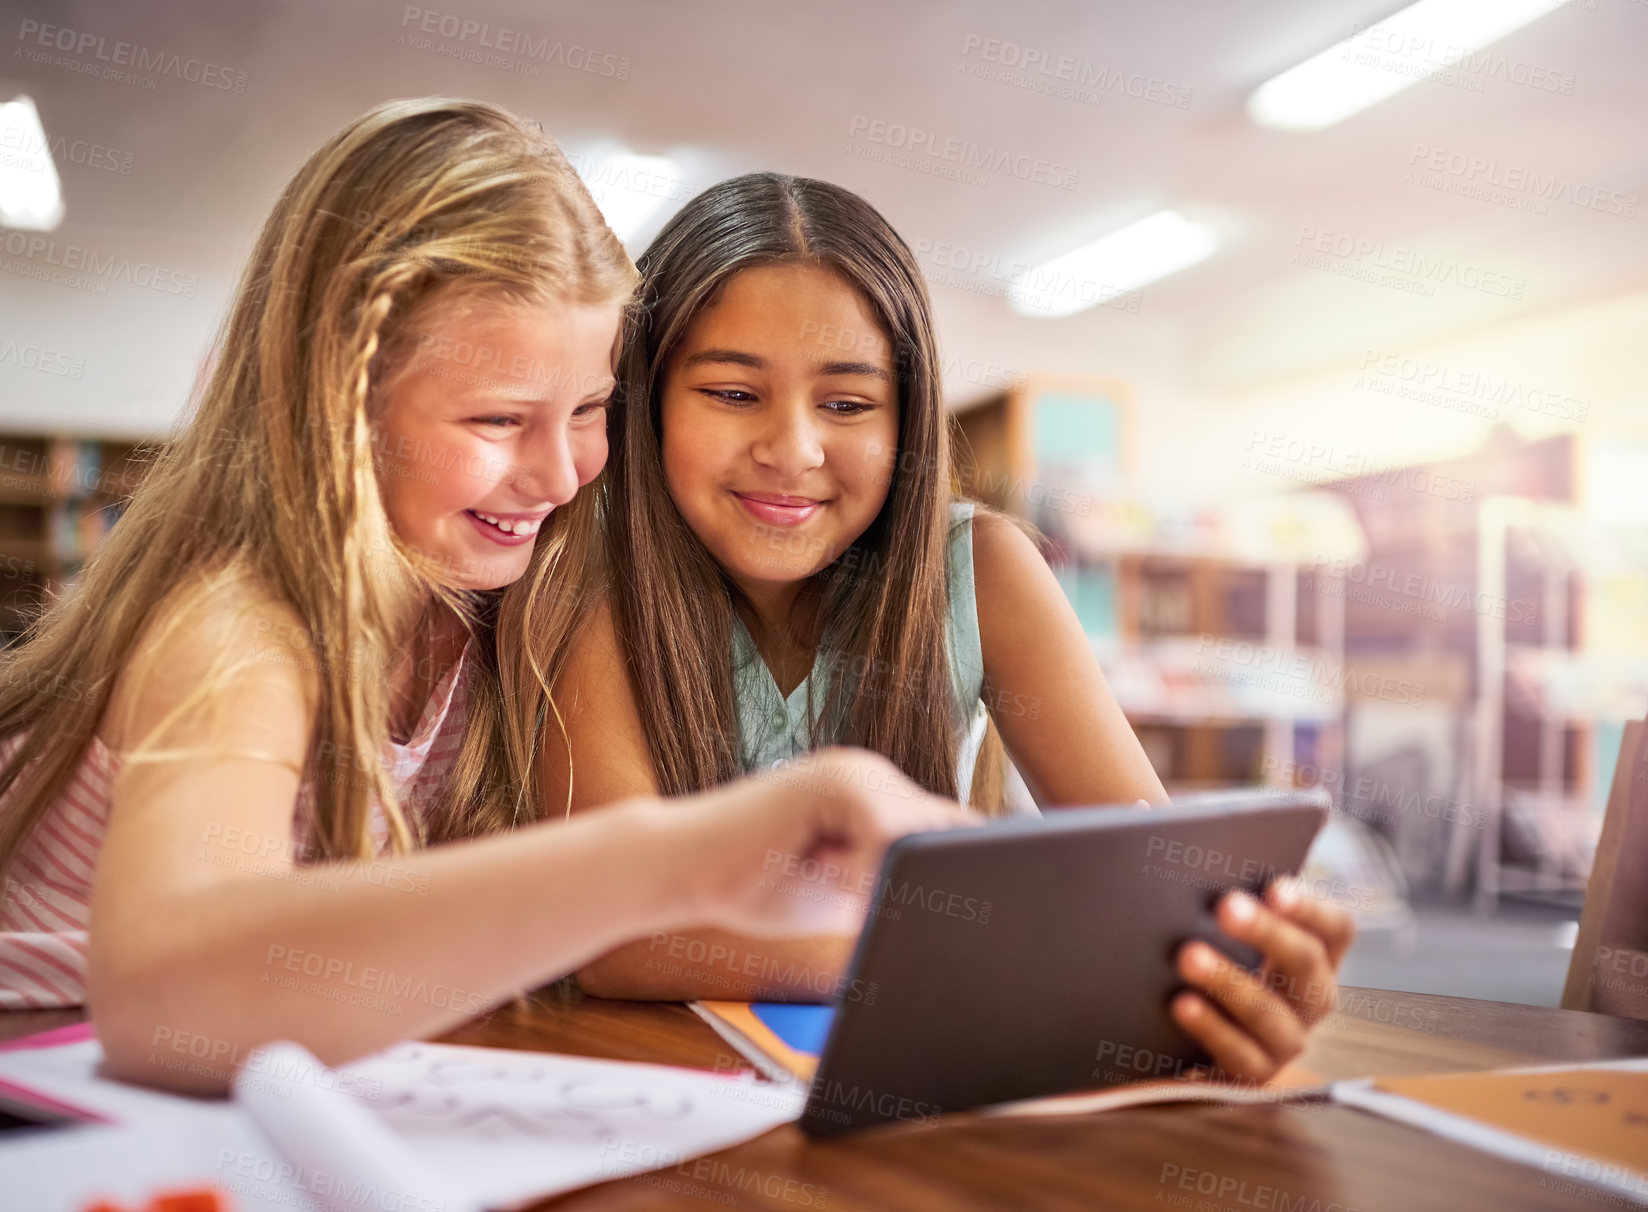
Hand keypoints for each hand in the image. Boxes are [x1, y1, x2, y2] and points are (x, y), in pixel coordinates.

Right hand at [675, 747, 979, 938]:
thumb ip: (895, 885)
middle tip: (893, 913)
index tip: (962, 914)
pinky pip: (884, 832)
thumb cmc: (754, 885)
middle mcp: (874, 776)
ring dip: (890, 878)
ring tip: (834, 889)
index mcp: (880, 799)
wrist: (680, 868)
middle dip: (933, 879)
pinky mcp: (830, 781)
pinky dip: (866, 870)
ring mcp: (855, 772)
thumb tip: (962, 903)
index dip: (960, 873)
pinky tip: (827, 881)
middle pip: (945, 832)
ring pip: (919, 837)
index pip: (946, 834)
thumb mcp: (844, 893)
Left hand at [1170, 878, 1356, 1082]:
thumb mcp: (1232, 930)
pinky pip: (1238, 1053)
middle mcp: (1313, 998)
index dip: (1310, 907)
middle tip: (1227, 906)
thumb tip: (1188, 852)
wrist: (1189, 1040)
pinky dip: (1210, 1027)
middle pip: (1305, 962)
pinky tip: (1182, 1003)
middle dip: (1266, 932)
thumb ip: (1231, 901)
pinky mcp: (1255, 1073)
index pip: (1335, 928)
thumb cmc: (1217, 958)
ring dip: (1229, 980)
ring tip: (1189, 955)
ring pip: (1269, 1011)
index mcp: (1317, 955)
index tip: (1275, 887)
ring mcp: (1289, 1040)